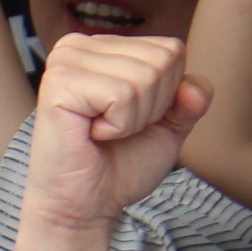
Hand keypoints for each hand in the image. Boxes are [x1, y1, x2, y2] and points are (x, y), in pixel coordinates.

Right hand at [22, 33, 210, 237]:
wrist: (85, 205)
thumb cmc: (119, 165)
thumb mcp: (168, 127)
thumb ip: (190, 101)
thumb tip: (193, 88)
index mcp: (102, 47)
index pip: (171, 50)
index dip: (167, 95)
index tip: (130, 118)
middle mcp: (79, 45)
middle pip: (162, 61)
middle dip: (152, 107)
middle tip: (115, 130)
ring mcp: (65, 61)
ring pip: (145, 77)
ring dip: (133, 119)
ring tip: (102, 133)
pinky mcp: (58, 84)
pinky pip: (122, 95)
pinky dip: (118, 125)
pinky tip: (91, 134)